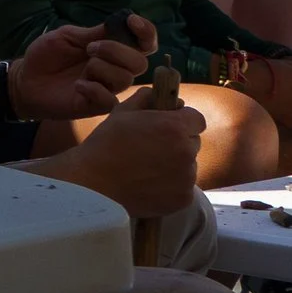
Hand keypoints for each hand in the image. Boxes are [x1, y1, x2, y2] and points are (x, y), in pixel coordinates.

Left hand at [12, 17, 149, 119]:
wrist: (25, 79)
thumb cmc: (47, 55)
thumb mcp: (68, 36)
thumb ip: (95, 33)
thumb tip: (122, 22)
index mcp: (113, 50)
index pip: (145, 43)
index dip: (147, 33)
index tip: (131, 22)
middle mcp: (116, 69)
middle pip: (140, 63)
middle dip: (116, 51)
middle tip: (89, 49)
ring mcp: (108, 89)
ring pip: (125, 78)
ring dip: (100, 68)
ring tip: (81, 69)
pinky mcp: (97, 106)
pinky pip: (110, 99)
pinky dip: (94, 89)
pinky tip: (78, 85)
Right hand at [66, 86, 205, 219]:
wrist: (96, 184)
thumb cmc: (105, 144)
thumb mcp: (121, 113)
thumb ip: (144, 99)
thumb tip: (157, 94)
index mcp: (173, 127)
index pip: (196, 119)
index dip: (183, 119)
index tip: (168, 123)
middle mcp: (186, 152)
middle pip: (193, 142)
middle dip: (179, 141)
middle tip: (153, 146)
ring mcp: (187, 178)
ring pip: (188, 165)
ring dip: (175, 163)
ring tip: (147, 167)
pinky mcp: (183, 199)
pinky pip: (183, 186)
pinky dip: (171, 184)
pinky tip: (149, 183)